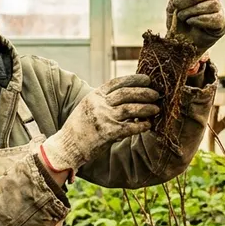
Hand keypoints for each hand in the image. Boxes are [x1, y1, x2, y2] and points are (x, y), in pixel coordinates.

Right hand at [40, 74, 158, 174]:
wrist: (67, 146)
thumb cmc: (79, 128)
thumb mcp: (87, 107)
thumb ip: (103, 100)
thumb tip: (125, 96)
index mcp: (94, 96)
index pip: (117, 82)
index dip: (134, 79)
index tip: (147, 79)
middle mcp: (99, 104)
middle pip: (126, 93)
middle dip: (144, 93)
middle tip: (156, 94)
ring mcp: (103, 118)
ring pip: (130, 109)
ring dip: (146, 108)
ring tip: (156, 109)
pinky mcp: (108, 133)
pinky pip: (130, 127)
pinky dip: (141, 125)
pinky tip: (148, 125)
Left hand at [166, 0, 224, 54]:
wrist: (181, 44)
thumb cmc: (178, 24)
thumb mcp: (173, 7)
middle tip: (177, 7)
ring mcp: (218, 11)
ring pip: (211, 4)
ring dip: (191, 11)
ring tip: (183, 18)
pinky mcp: (220, 24)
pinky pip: (214, 18)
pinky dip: (199, 19)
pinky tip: (191, 22)